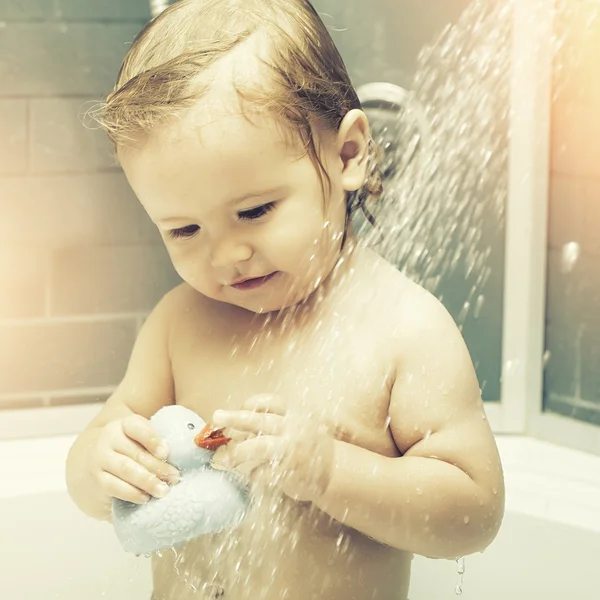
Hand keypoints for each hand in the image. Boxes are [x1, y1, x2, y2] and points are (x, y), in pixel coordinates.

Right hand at [90, 414, 180, 503]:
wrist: (94, 462)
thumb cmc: (130, 450)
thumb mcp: (140, 439)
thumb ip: (157, 442)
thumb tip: (185, 453)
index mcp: (124, 424)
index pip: (137, 427)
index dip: (152, 439)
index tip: (167, 453)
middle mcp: (109, 437)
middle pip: (136, 452)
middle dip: (158, 467)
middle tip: (175, 477)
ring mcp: (100, 457)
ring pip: (126, 469)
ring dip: (147, 481)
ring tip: (163, 490)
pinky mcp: (96, 478)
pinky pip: (114, 486)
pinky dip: (131, 493)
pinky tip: (145, 498)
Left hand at [211, 395, 334, 502]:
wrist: (335, 472)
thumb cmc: (309, 445)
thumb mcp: (297, 425)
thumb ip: (273, 423)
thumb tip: (234, 426)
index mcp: (297, 414)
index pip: (269, 402)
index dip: (249, 405)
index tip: (240, 410)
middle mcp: (294, 429)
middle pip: (258, 421)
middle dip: (234, 418)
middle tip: (215, 418)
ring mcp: (292, 451)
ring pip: (257, 447)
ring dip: (237, 452)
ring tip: (224, 459)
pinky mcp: (289, 473)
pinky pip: (262, 472)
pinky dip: (253, 475)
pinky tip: (254, 475)